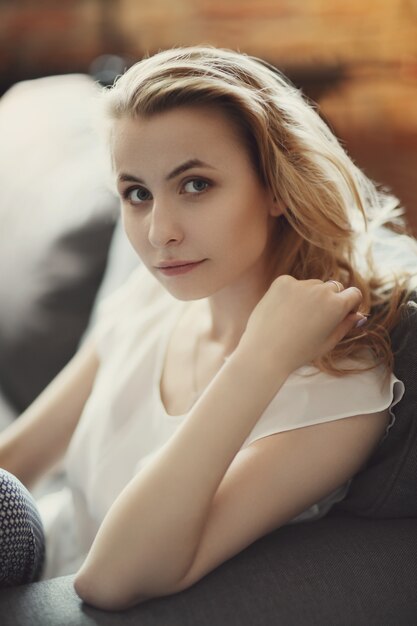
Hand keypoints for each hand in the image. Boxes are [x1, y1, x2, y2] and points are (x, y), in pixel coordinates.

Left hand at [241, 275, 363, 373]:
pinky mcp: (282, 281)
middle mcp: (322, 289)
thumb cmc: (299, 352)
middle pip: (333, 288)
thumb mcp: (328, 342)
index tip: (342, 314)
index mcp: (338, 305)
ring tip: (294, 319)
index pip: (354, 294)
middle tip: (314, 321)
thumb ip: (346, 326)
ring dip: (309, 296)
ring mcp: (301, 283)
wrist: (264, 352)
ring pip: (312, 285)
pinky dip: (290, 294)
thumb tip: (360, 316)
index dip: (350, 304)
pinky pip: (292, 284)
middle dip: (329, 300)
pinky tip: (282, 312)